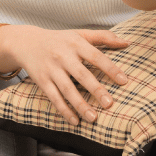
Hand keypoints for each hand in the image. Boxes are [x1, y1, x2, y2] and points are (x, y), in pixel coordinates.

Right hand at [0, 25, 130, 125]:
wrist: (27, 42)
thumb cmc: (60, 40)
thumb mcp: (80, 34)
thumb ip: (104, 37)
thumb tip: (127, 43)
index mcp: (76, 43)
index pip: (96, 56)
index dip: (111, 69)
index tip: (124, 81)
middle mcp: (63, 56)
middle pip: (82, 74)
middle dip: (96, 90)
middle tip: (109, 104)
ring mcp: (51, 69)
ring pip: (67, 89)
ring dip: (80, 105)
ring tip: (93, 118)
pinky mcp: (42, 81)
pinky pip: (54, 97)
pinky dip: (64, 110)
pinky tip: (75, 121)